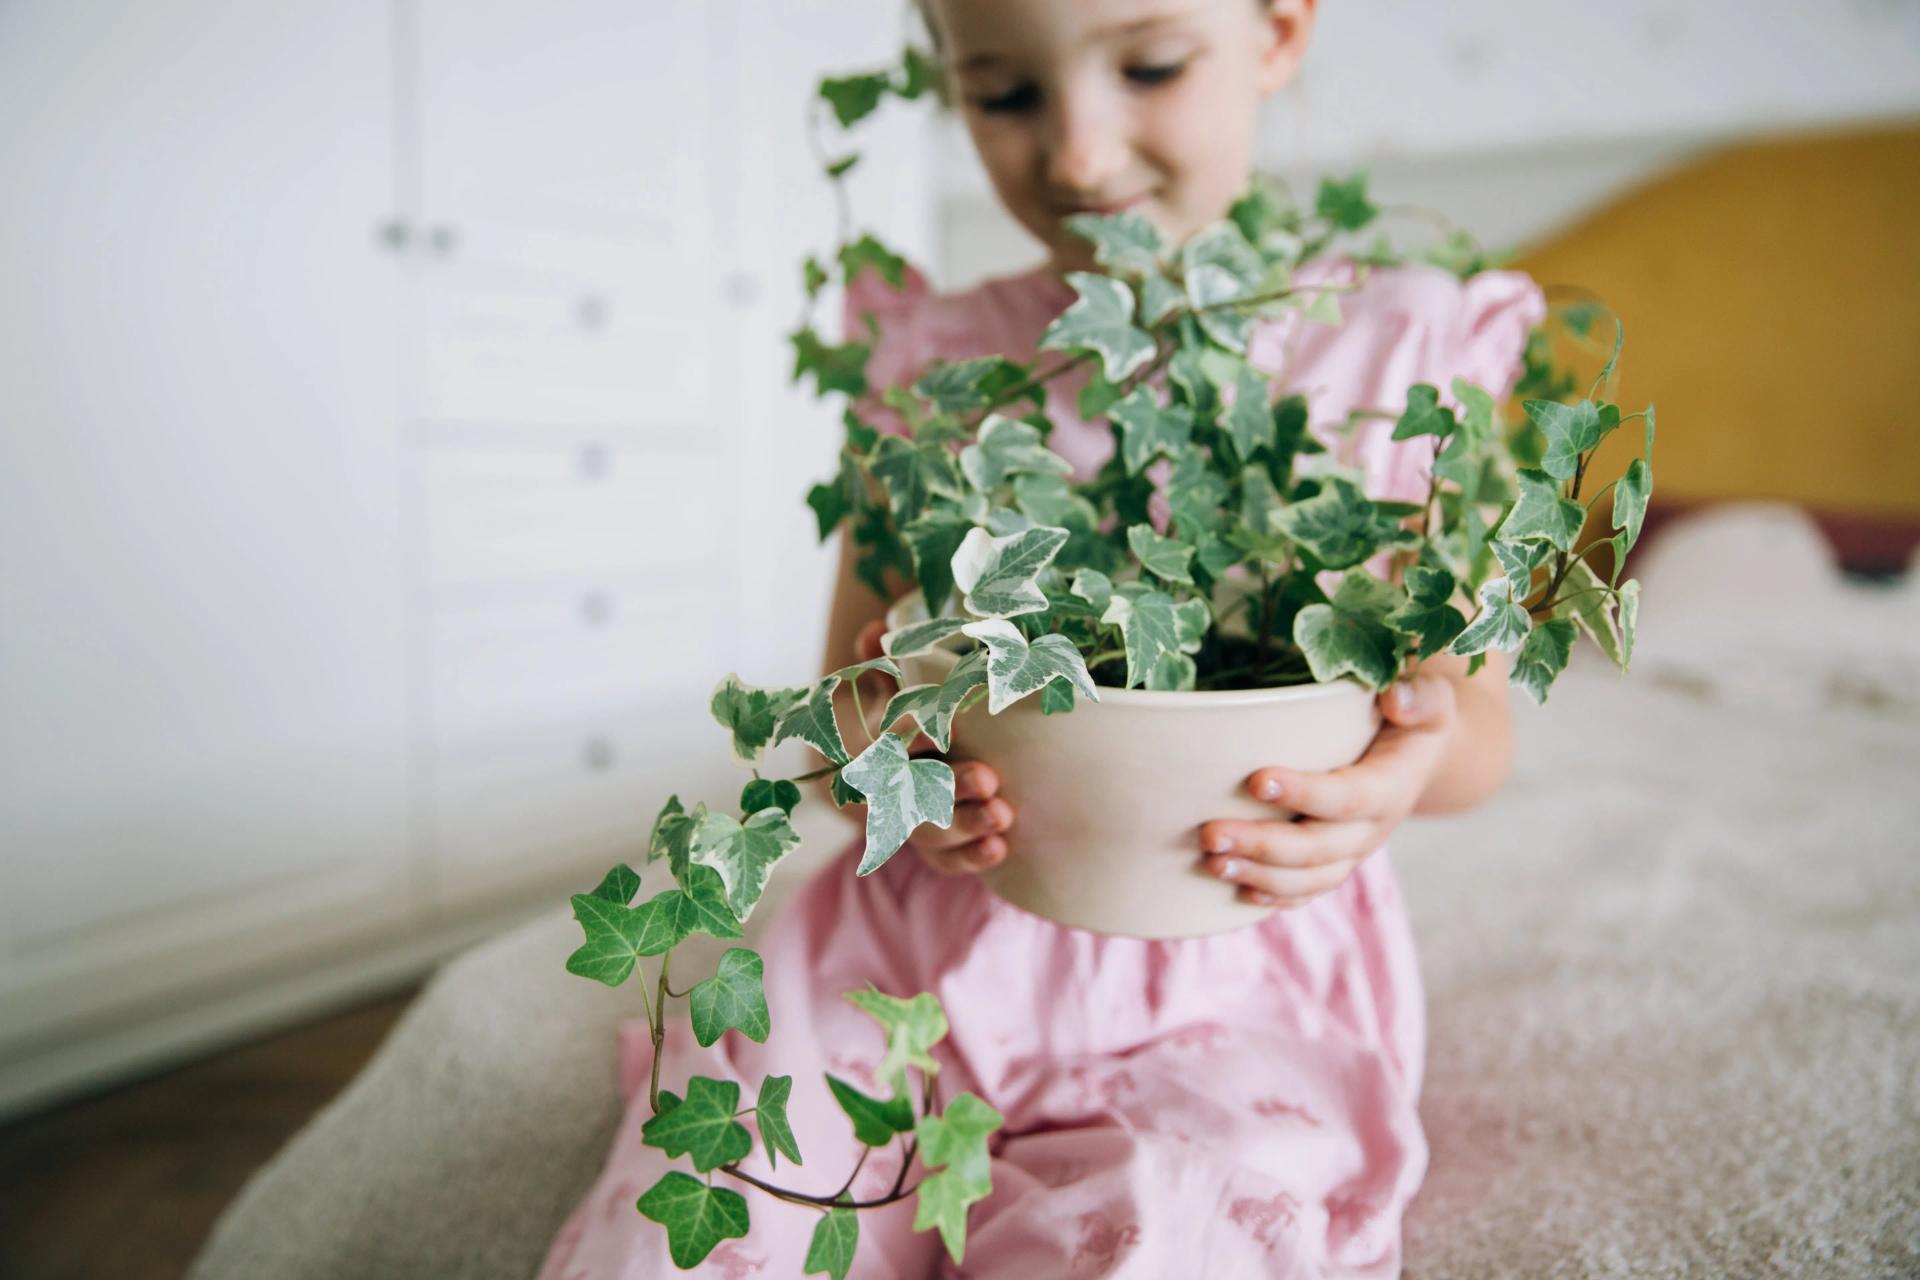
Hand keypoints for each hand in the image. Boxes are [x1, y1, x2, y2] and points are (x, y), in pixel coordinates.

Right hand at [852, 619, 1012, 875]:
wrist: (899, 771)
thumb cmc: (908, 718)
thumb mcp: (893, 686)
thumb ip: (885, 660)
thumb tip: (875, 628)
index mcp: (882, 743)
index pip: (890, 739)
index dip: (914, 734)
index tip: (948, 726)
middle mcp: (893, 786)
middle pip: (914, 791)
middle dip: (951, 785)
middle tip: (989, 777)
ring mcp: (913, 821)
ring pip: (930, 832)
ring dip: (966, 825)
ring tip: (1002, 815)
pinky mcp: (935, 848)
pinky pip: (946, 862)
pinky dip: (971, 858)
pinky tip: (1000, 848)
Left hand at [1197, 673, 1458, 907]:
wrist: (1418, 758)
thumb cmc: (1413, 719)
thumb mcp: (1431, 699)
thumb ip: (1418, 697)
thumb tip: (1392, 699)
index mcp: (1391, 788)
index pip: (1347, 798)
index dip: (1304, 794)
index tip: (1256, 780)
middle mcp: (1371, 830)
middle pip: (1316, 848)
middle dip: (1263, 844)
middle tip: (1211, 833)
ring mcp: (1351, 853)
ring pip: (1307, 878)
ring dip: (1258, 875)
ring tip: (1211, 863)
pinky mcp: (1334, 863)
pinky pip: (1307, 891)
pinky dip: (1275, 896)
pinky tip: (1238, 891)